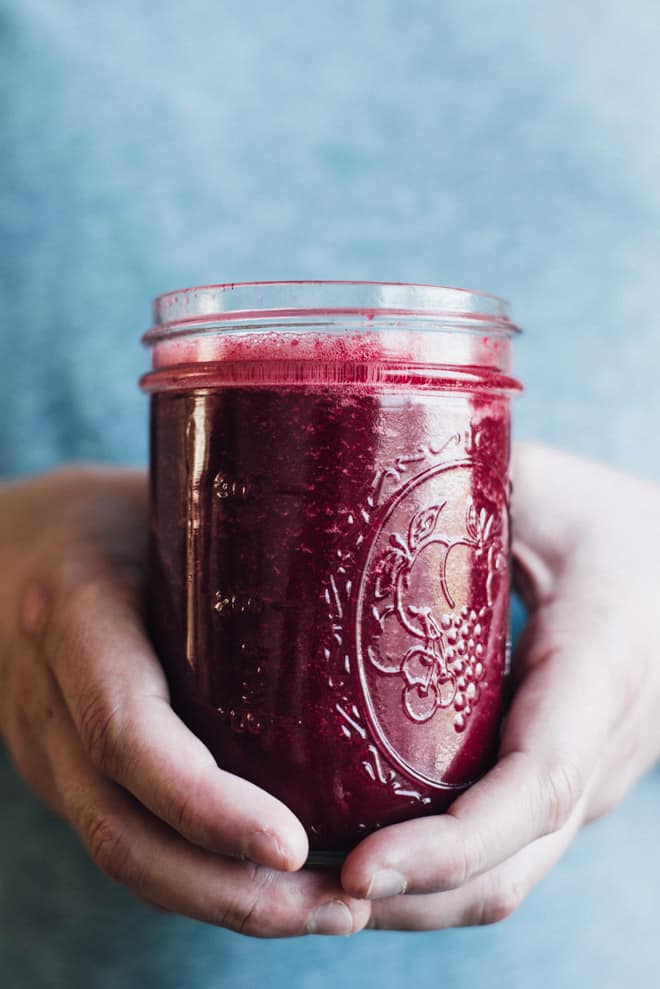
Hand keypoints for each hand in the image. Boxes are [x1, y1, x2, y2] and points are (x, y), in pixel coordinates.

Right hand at [0, 467, 369, 936]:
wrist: (10, 548)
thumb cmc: (113, 514)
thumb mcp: (168, 500)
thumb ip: (247, 527)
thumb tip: (380, 543)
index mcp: (76, 614)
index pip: (123, 729)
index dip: (202, 801)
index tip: (294, 843)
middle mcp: (48, 697)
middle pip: (124, 830)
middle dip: (230, 890)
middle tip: (345, 908)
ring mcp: (51, 748)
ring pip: (125, 856)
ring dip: (227, 904)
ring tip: (335, 912)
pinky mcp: (72, 774)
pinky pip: (131, 842)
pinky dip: (205, 880)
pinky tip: (281, 885)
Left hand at [340, 442, 659, 928]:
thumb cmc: (621, 525)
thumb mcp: (549, 488)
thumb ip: (460, 482)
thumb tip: (343, 465)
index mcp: (599, 669)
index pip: (535, 786)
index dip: (451, 843)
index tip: (361, 868)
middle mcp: (597, 749)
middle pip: (508, 867)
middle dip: (405, 898)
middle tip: (290, 896)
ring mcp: (584, 781)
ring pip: (503, 880)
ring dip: (409, 902)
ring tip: (303, 892)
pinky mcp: (560, 787)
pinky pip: (500, 856)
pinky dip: (429, 877)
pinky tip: (353, 857)